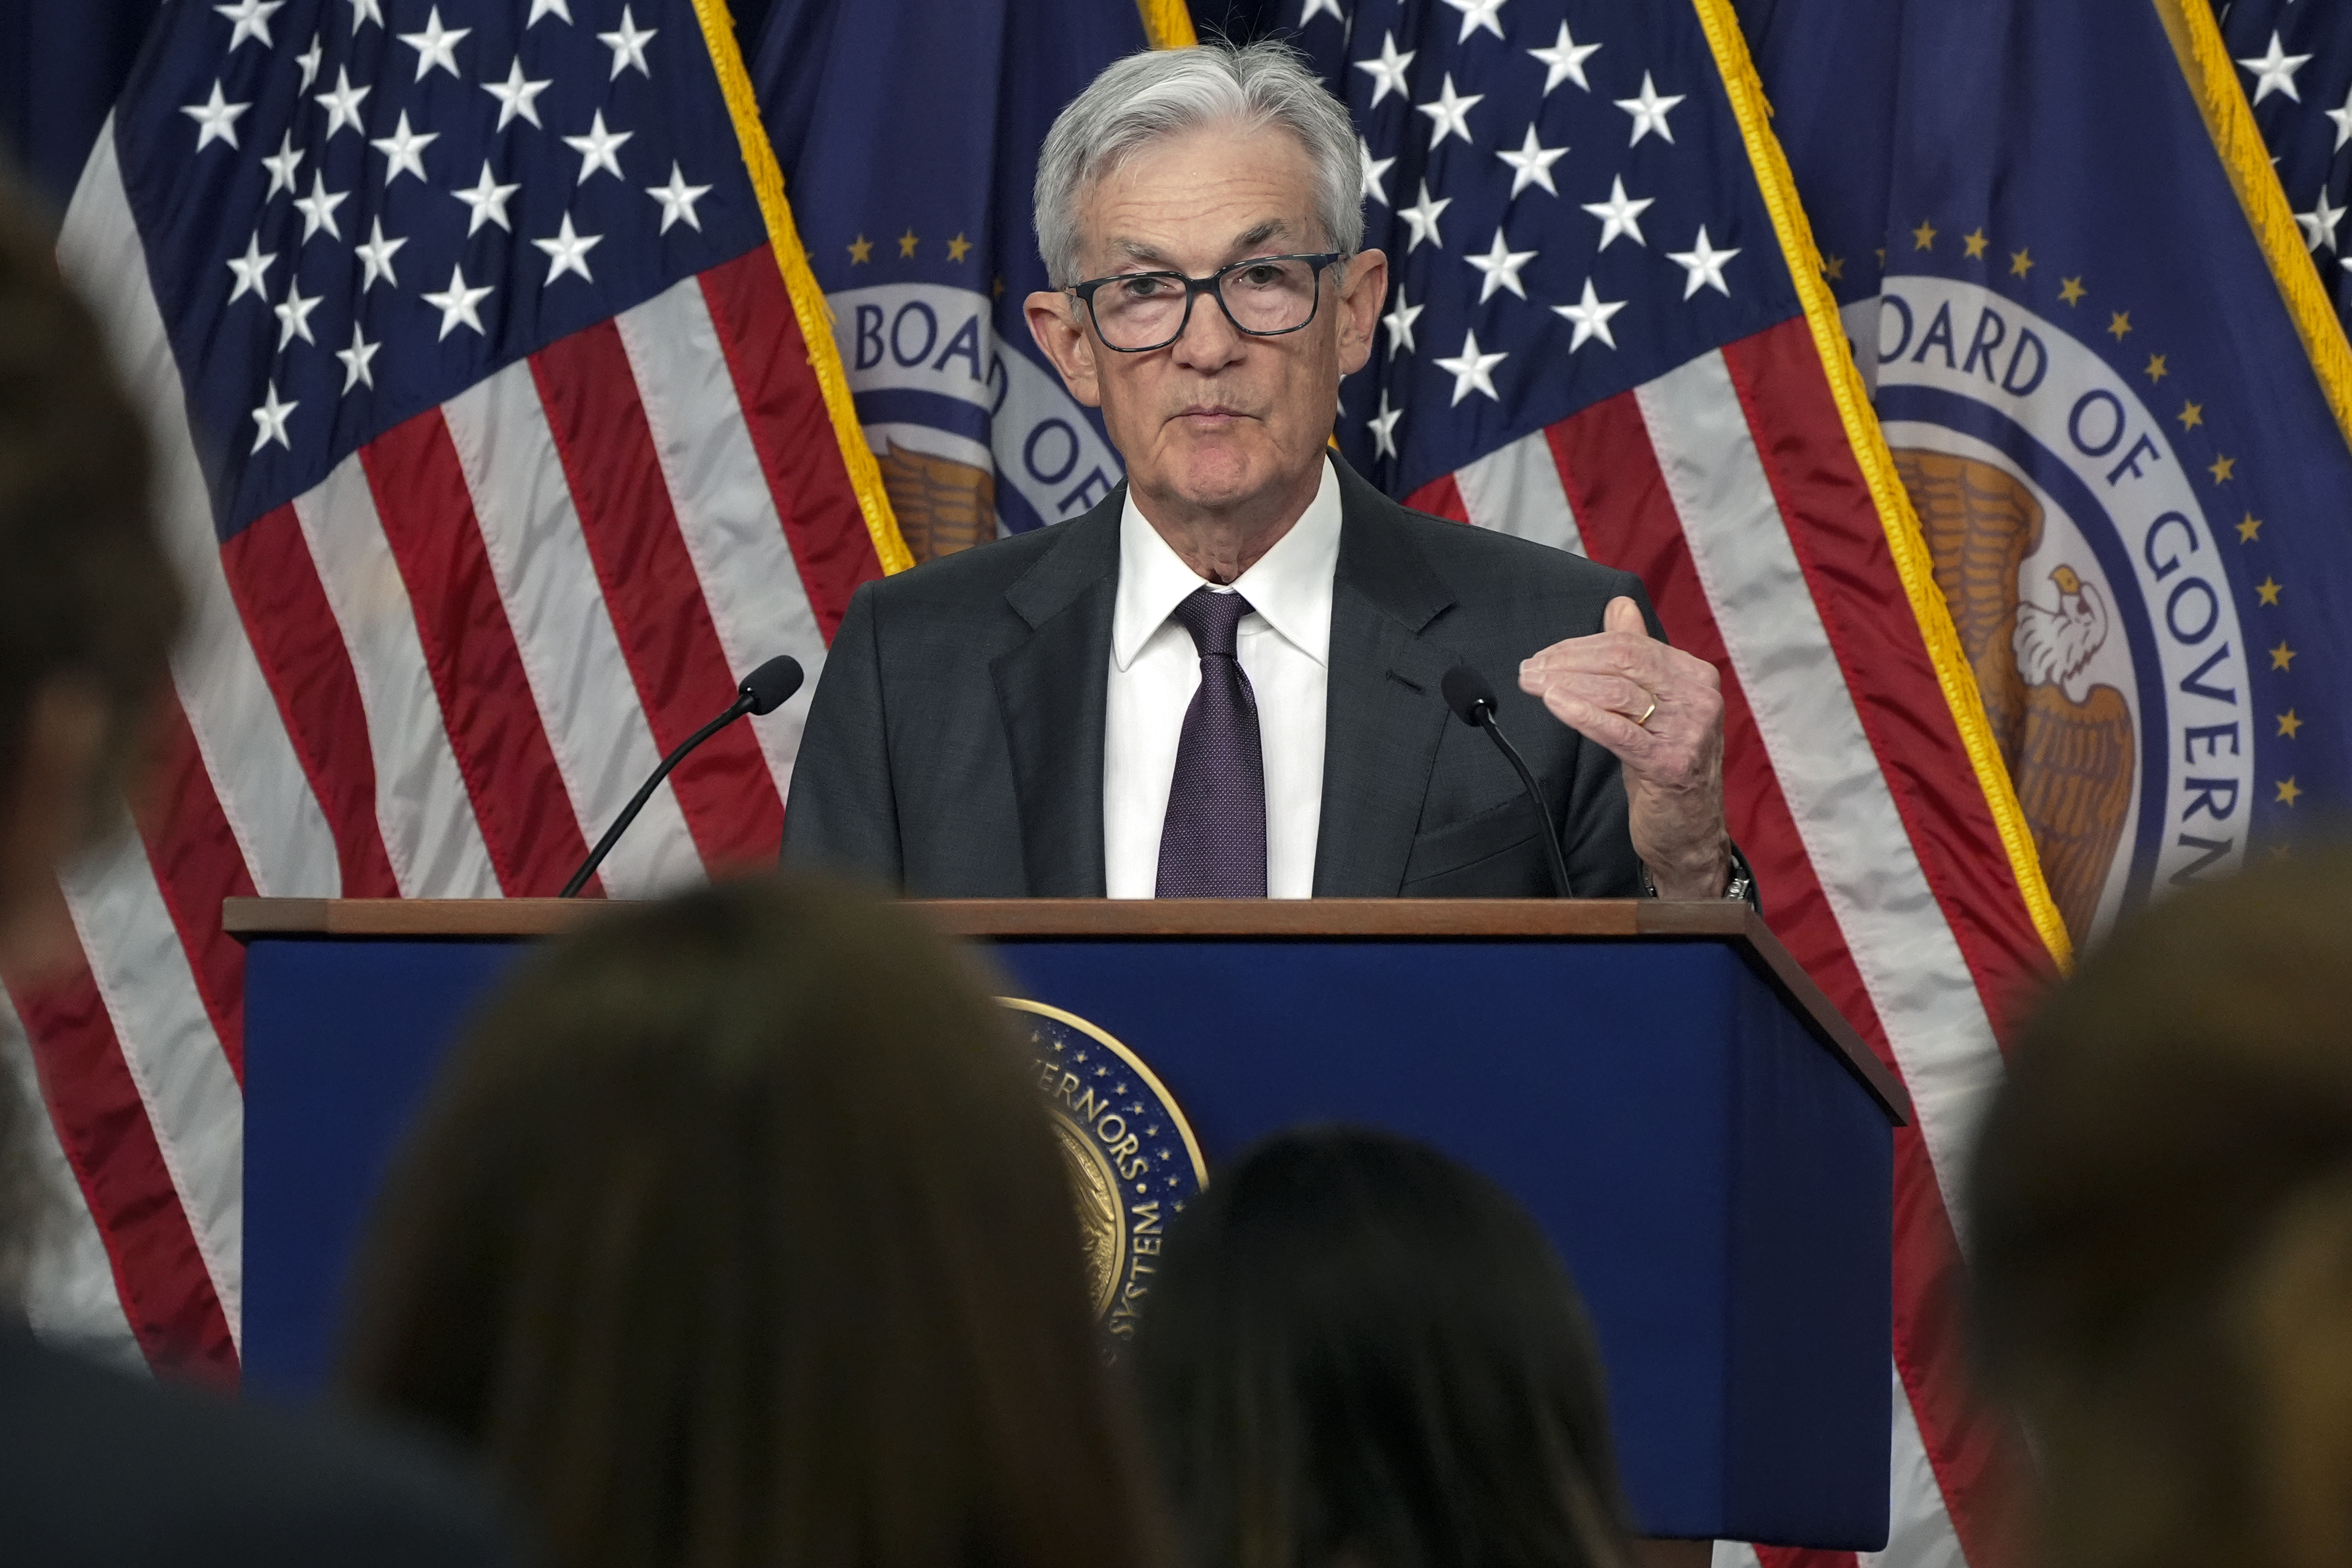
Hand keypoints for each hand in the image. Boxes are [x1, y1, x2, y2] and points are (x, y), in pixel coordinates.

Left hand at [1518, 596, 1729, 899]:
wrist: (1688, 830)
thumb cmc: (1664, 764)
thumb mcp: (1653, 704)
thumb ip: (1639, 653)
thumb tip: (1620, 606)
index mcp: (1694, 675)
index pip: (1631, 644)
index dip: (1581, 646)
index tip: (1544, 656)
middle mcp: (1698, 697)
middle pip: (1623, 662)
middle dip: (1568, 662)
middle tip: (1529, 670)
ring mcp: (1688, 730)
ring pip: (1618, 691)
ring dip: (1566, 684)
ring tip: (1533, 684)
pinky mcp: (1669, 762)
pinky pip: (1618, 730)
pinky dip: (1583, 713)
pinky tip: (1555, 704)